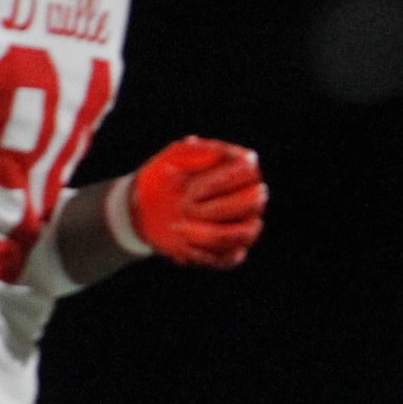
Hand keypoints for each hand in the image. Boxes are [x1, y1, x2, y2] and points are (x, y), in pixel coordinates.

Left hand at [122, 137, 265, 268]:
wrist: (149, 207)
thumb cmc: (167, 175)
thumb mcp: (174, 156)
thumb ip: (190, 151)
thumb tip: (197, 144)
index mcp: (242, 168)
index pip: (248, 171)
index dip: (220, 182)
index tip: (190, 191)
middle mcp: (251, 197)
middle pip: (253, 202)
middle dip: (216, 209)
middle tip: (184, 208)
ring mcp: (246, 226)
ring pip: (244, 234)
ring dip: (208, 234)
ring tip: (179, 229)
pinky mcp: (233, 251)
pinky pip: (230, 258)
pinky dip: (204, 254)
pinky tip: (182, 247)